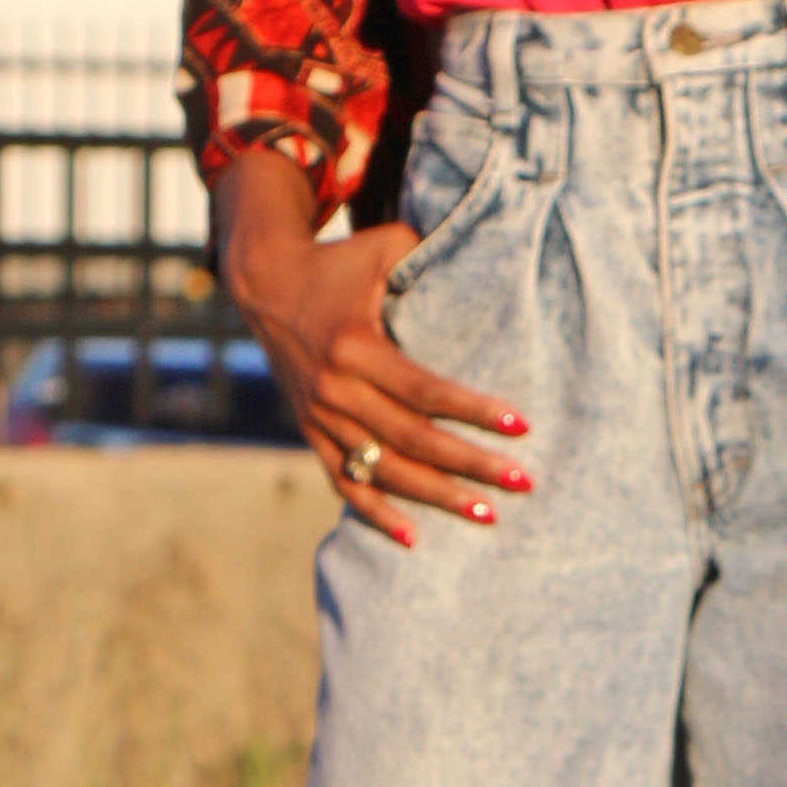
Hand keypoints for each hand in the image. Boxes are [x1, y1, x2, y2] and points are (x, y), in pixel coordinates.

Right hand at [215, 153, 530, 548]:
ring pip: (384, 470)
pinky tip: (414, 539)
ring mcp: (320, 417)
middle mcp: (335, 389)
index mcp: (355, 346)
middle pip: (413, 439)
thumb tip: (484, 259)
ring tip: (486, 514)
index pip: (425, 390)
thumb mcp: (382, 247)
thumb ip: (428, 255)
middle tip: (521, 482)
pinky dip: (376, 513)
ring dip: (435, 496)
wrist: (265, 284)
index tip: (520, 425)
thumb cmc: (339, 263)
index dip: (473, 410)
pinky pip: (345, 482)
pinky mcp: (311, 432)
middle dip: (470, 464)